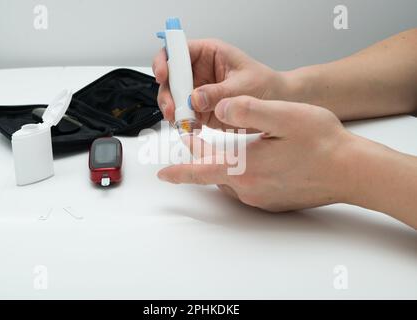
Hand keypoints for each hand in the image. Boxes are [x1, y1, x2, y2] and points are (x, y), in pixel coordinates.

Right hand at [152, 39, 287, 130]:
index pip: (177, 51)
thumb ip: (218, 92)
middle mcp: (198, 71)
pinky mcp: (200, 110)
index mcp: (207, 54)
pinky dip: (183, 123)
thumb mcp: (243, 86)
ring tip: (181, 121)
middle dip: (167, 93)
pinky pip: (184, 115)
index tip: (163, 75)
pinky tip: (191, 128)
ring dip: (172, 110)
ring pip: (173, 98)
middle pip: (170, 78)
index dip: (165, 61)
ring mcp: (197, 91)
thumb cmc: (265, 85)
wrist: (277, 104)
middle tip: (172, 109)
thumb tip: (195, 98)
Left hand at [157, 96, 354, 211]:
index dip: (179, 172)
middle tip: (194, 137)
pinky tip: (252, 159)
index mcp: (245, 168)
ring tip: (224, 145)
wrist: (352, 171)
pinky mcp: (273, 200)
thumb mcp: (284, 115)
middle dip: (201, 155)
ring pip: (230, 179)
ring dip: (221, 163)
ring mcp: (261, 197)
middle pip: (213, 173)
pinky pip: (246, 186)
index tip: (163, 175)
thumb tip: (219, 108)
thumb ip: (247, 109)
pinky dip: (239, 171)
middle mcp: (249, 188)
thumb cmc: (322, 143)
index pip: (200, 171)